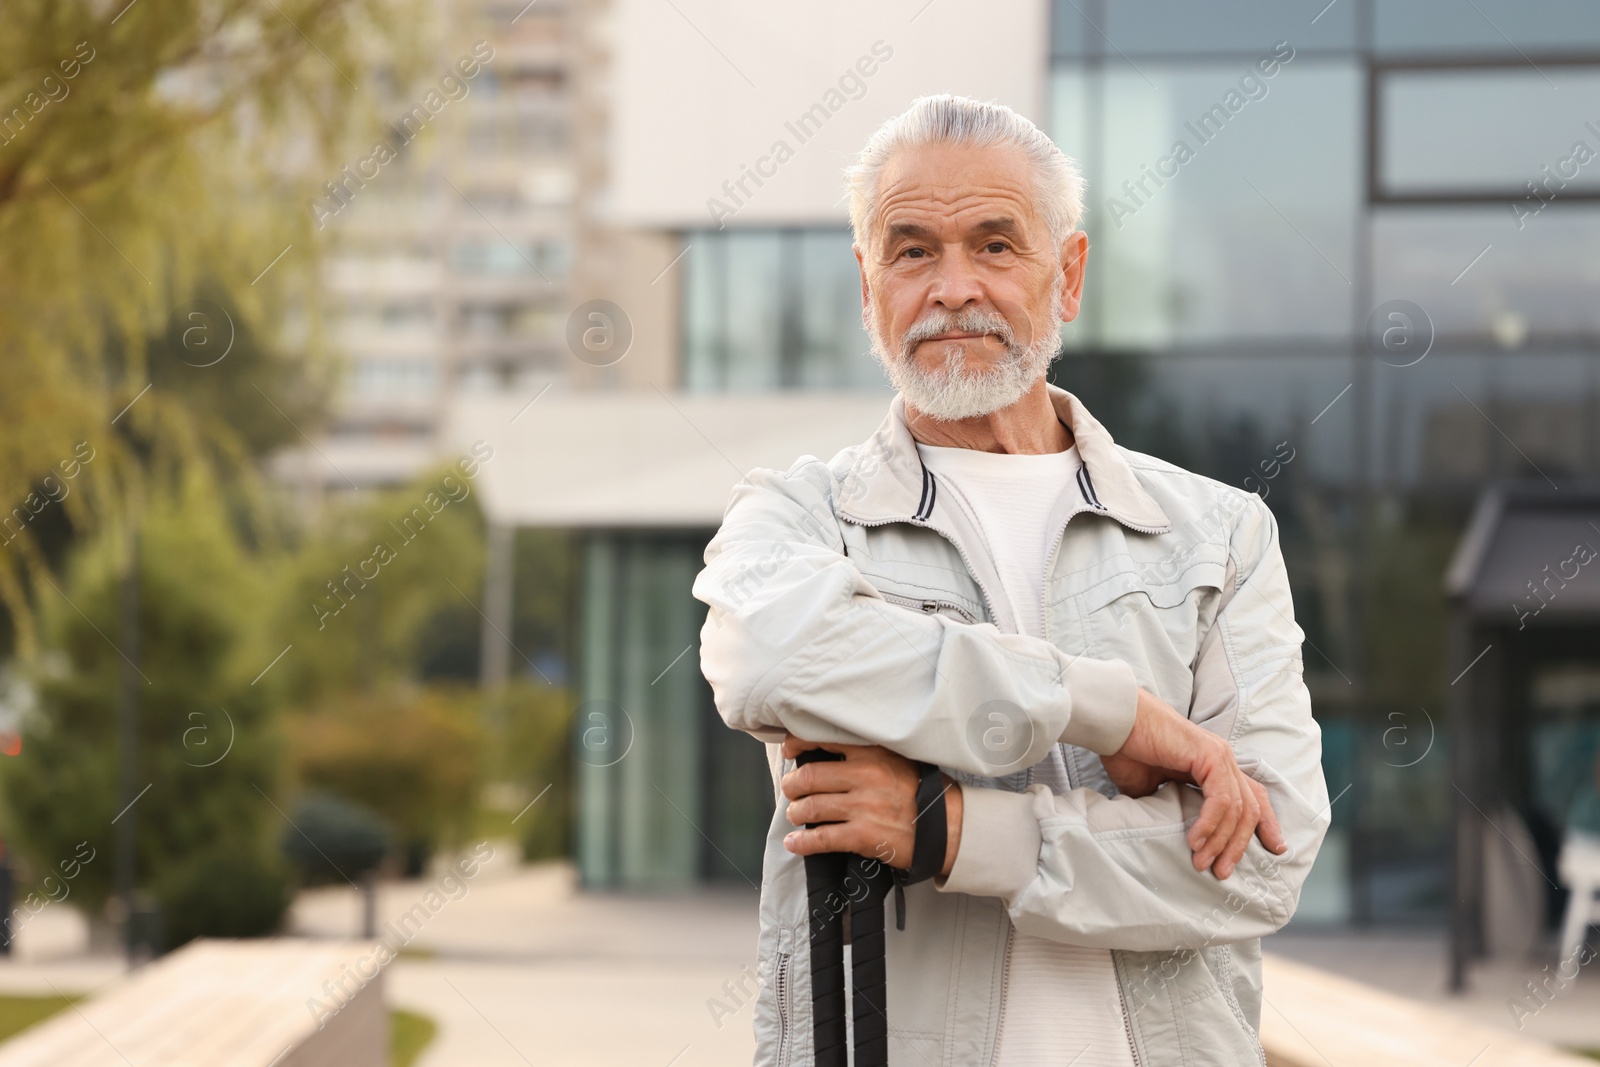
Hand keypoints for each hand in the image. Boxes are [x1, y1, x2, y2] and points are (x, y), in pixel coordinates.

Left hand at [778, 734, 962, 877]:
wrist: (947, 827)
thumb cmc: (921, 791)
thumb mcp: (898, 758)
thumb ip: (867, 752)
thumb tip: (828, 751)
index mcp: (872, 752)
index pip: (822, 740)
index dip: (797, 745)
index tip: (790, 751)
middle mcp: (865, 775)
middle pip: (808, 777)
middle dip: (792, 786)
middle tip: (791, 790)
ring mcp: (863, 807)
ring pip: (810, 807)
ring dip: (795, 813)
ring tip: (796, 815)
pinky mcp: (863, 836)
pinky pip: (821, 839)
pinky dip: (802, 843)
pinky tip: (794, 844)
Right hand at [1103, 689, 1285, 879]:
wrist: (1115, 724)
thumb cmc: (1128, 750)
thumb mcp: (1152, 788)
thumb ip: (1170, 808)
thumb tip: (1171, 835)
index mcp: (1214, 765)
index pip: (1252, 796)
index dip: (1266, 824)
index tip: (1275, 849)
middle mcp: (1223, 759)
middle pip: (1250, 809)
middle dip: (1240, 845)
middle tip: (1224, 872)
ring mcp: (1219, 756)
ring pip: (1238, 809)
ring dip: (1222, 841)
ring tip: (1204, 863)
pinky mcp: (1209, 756)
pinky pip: (1221, 800)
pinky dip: (1210, 824)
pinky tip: (1196, 841)